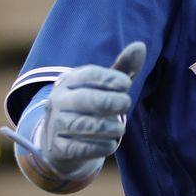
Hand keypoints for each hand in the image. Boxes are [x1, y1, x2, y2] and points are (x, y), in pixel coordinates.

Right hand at [1, 42, 146, 177]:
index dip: (112, 78)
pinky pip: (80, 148)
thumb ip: (122, 69)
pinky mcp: (58, 149)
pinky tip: (111, 143)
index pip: (90, 74)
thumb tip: (140, 46)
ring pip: (83, 124)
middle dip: (112, 102)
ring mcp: (55, 125)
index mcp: (69, 81)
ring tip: (120, 128)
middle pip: (86, 99)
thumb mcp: (104, 87)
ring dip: (108, 127)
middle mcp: (58, 100)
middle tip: (126, 104)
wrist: (61, 143)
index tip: (127, 85)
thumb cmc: (90, 108)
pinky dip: (100, 146)